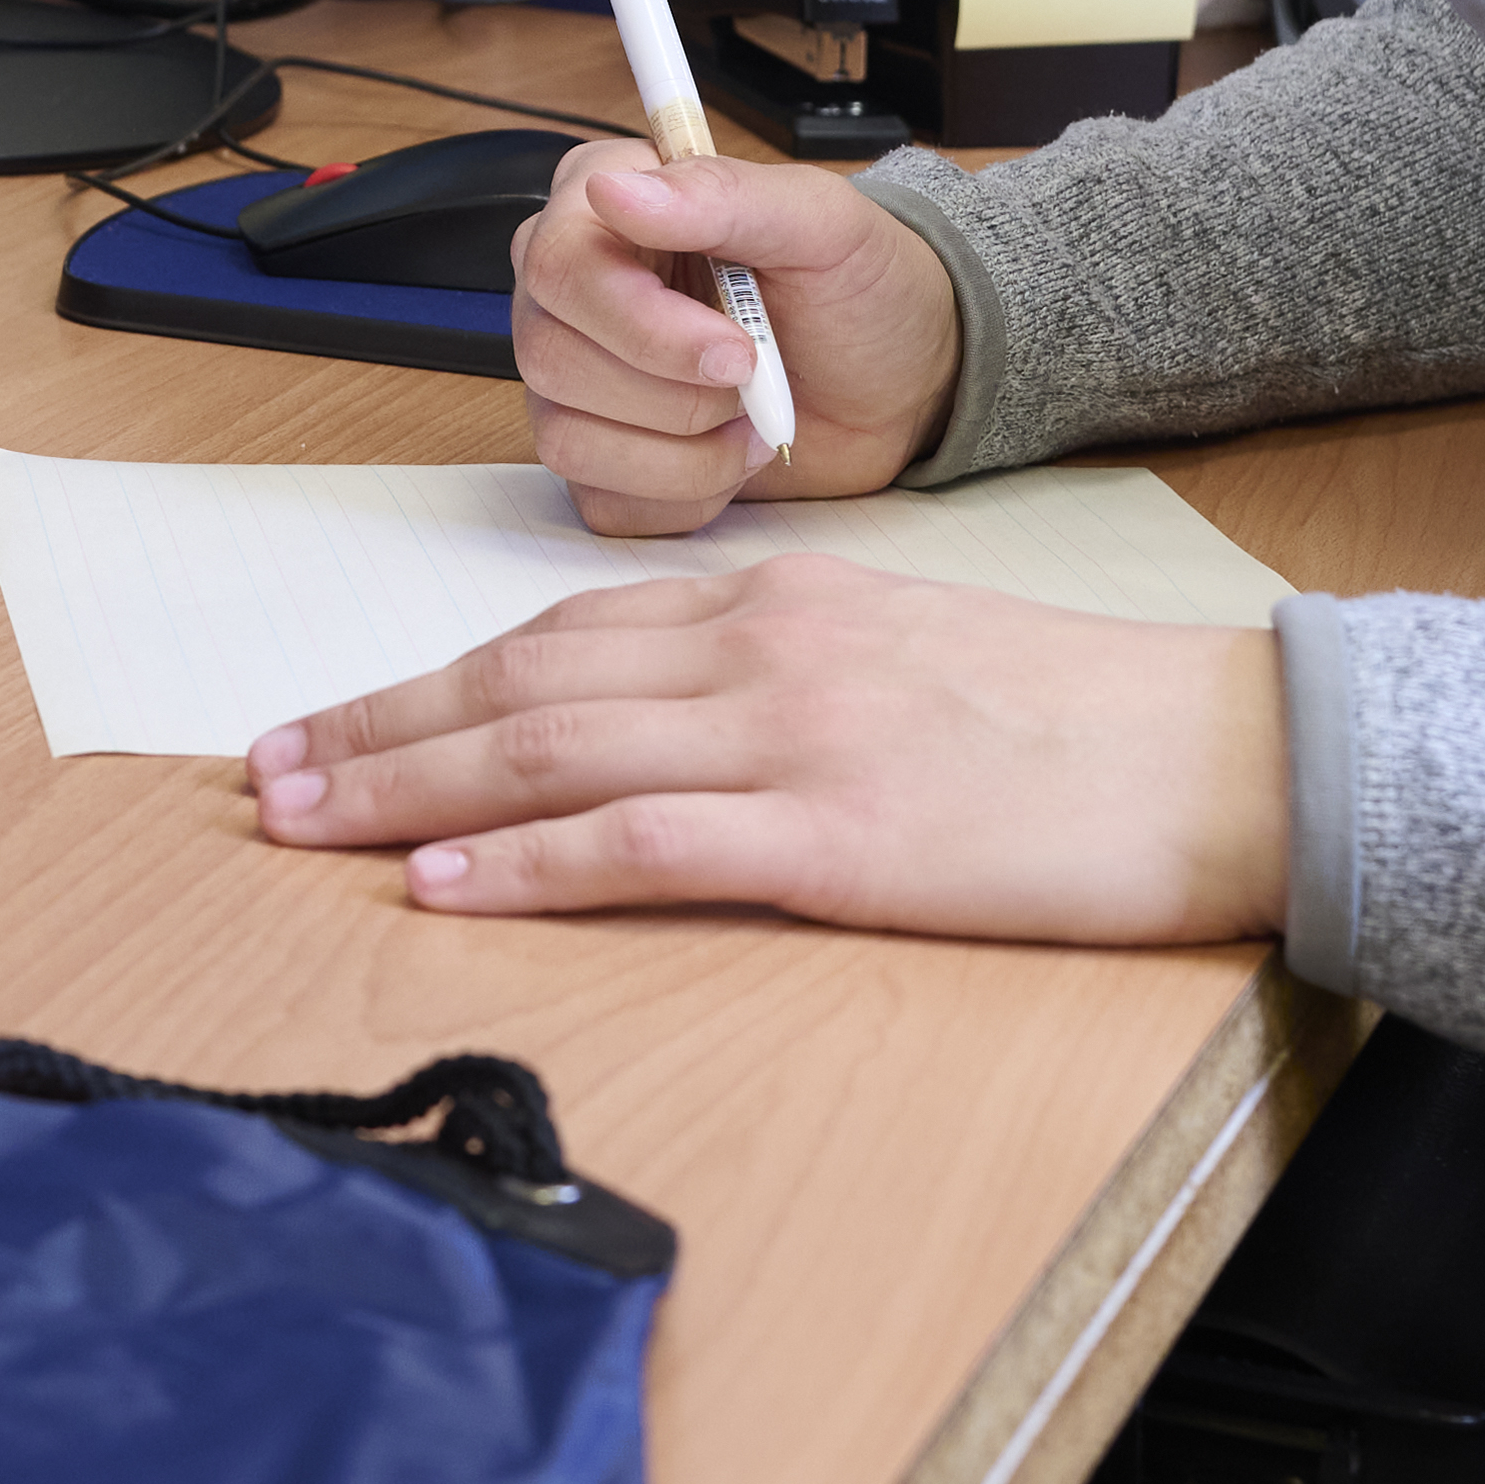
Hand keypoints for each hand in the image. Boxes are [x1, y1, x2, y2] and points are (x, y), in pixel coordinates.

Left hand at [245, 557, 1287, 937]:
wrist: (1220, 752)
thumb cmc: (1077, 717)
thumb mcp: (908, 648)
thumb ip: (784, 670)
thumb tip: (671, 719)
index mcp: (781, 600)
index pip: (561, 633)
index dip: (434, 680)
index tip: (340, 719)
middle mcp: (763, 649)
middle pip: (523, 685)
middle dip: (379, 730)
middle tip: (263, 776)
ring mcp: (794, 738)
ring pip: (550, 752)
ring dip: (407, 790)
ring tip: (303, 821)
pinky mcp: (833, 834)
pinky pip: (639, 843)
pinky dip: (523, 861)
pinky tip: (439, 882)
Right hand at [514, 146, 956, 533]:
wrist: (898, 380)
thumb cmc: (859, 288)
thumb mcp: (818, 222)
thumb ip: (720, 195)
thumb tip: (615, 191)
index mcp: (606, 208)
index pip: (560, 267)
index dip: (642, 325)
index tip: (738, 350)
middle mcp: (572, 292)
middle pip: (552, 359)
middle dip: (675, 393)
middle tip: (755, 379)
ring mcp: (575, 380)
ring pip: (567, 439)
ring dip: (683, 451)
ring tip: (750, 420)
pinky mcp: (600, 457)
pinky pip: (600, 500)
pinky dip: (682, 494)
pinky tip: (729, 456)